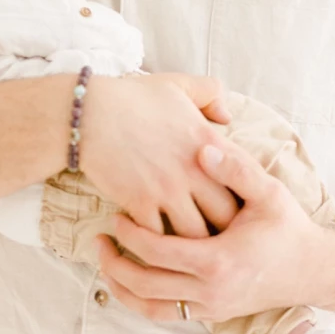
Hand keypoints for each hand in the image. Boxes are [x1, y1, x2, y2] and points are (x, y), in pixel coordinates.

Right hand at [78, 73, 239, 237]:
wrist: (88, 113)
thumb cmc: (133, 97)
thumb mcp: (179, 84)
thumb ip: (210, 94)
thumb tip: (227, 115)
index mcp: (209, 143)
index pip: (245, 181)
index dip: (246, 197)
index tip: (238, 205)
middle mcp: (194, 171)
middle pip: (227, 217)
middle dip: (226, 230)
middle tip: (219, 235)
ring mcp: (167, 191)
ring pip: (195, 235)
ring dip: (193, 244)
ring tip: (190, 249)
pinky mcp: (140, 204)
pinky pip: (159, 238)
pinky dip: (159, 244)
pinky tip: (156, 242)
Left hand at [94, 132, 334, 320]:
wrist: (315, 270)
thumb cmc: (291, 229)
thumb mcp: (269, 192)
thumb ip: (235, 169)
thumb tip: (202, 148)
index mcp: (218, 261)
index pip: (156, 252)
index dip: (129, 235)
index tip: (114, 217)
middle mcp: (210, 291)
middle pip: (144, 284)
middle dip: (114, 264)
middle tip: (98, 242)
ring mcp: (211, 307)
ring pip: (151, 309)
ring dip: (123, 290)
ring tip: (106, 267)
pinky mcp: (213, 314)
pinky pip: (168, 316)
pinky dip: (144, 302)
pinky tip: (132, 283)